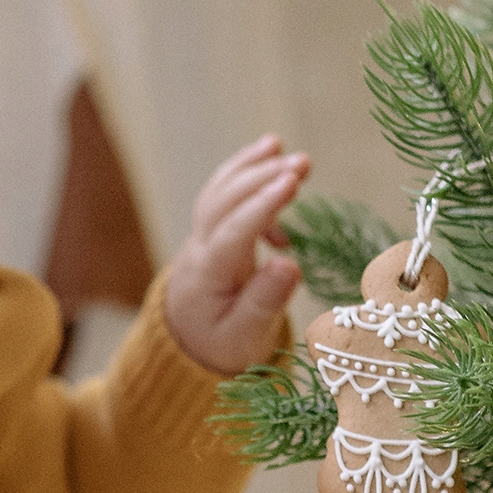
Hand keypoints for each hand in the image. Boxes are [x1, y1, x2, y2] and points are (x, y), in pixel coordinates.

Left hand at [165, 132, 309, 374]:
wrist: (190, 344)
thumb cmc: (222, 345)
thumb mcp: (245, 338)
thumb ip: (265, 302)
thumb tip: (289, 264)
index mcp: (206, 278)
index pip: (232, 234)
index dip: (262, 207)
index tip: (292, 182)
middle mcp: (198, 251)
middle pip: (222, 205)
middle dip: (259, 178)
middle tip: (302, 163)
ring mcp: (201, 238)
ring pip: (219, 194)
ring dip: (249, 168)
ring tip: (279, 146)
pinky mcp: (211, 233)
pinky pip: (223, 197)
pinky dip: (244, 175)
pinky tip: (274, 165)